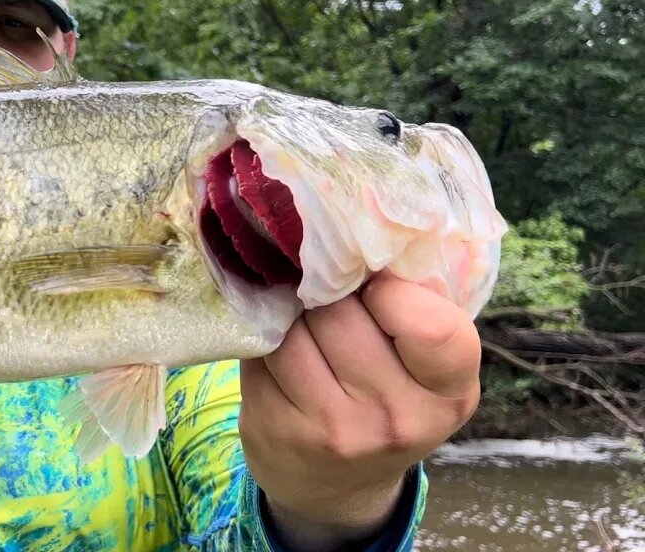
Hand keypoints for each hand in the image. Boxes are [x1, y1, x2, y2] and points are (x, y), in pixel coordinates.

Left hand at [238, 272, 480, 551]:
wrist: (337, 485)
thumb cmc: (387, 397)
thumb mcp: (425, 366)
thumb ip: (415, 307)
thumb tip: (358, 225)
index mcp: (450, 393)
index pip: (431, 327)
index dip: (393, 290)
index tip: (377, 284)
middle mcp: (396, 418)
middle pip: (341, 314)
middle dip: (328, 290)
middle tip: (327, 290)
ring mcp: (333, 430)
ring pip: (293, 327)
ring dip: (290, 310)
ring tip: (302, 315)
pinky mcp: (276, 428)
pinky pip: (259, 349)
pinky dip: (263, 334)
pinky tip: (276, 343)